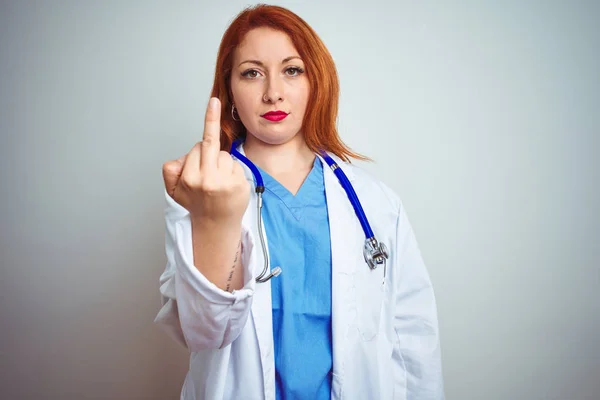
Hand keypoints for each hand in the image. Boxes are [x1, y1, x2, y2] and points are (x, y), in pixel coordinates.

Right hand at [162, 97, 249, 223]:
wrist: (215, 226)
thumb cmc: (197, 204)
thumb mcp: (174, 190)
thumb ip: (171, 171)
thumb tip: (182, 158)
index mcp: (188, 177)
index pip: (199, 146)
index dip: (203, 138)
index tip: (214, 102)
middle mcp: (206, 179)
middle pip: (210, 145)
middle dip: (210, 145)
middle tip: (212, 131)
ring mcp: (224, 182)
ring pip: (224, 155)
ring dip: (222, 164)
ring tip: (218, 182)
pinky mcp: (239, 185)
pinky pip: (236, 165)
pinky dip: (233, 172)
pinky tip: (228, 186)